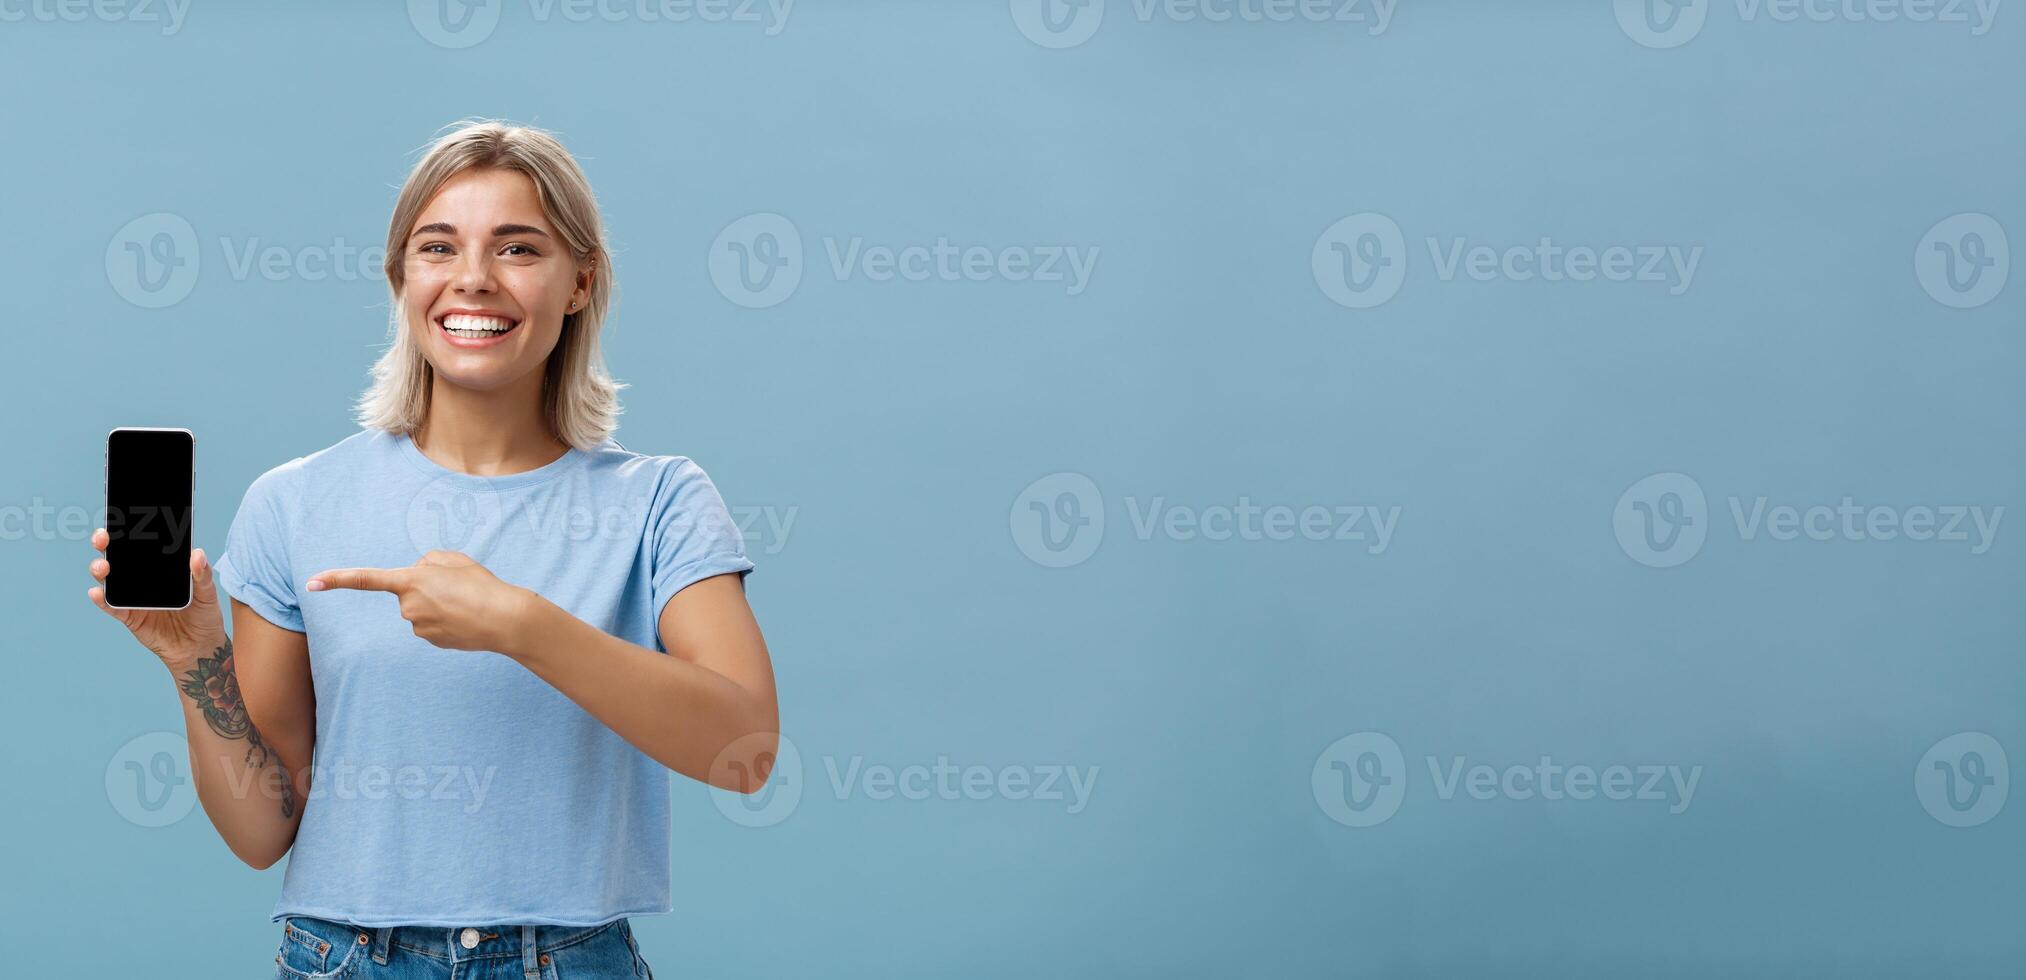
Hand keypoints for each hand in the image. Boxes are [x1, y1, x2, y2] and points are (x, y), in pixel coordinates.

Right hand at [87, 527, 225, 672]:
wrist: (199, 648)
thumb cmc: (204, 616)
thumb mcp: (208, 594)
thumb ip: (202, 575)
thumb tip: (197, 554)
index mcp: (161, 567)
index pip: (141, 544)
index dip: (128, 529)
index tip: (121, 516)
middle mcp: (142, 578)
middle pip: (119, 556)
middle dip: (106, 543)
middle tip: (103, 537)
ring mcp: (133, 596)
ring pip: (110, 578)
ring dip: (101, 569)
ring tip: (103, 566)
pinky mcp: (129, 616)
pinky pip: (111, 606)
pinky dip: (102, 600)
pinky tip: (96, 592)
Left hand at [307, 550, 533, 654]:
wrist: (505, 620)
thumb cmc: (482, 585)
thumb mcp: (455, 559)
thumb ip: (428, 562)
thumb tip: (418, 576)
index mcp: (411, 581)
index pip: (366, 579)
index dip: (337, 579)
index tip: (311, 584)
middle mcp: (408, 606)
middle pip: (409, 590)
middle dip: (427, 585)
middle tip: (458, 586)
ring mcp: (418, 627)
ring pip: (421, 607)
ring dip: (438, 602)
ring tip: (465, 602)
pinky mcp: (430, 640)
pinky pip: (431, 623)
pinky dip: (446, 619)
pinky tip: (465, 618)